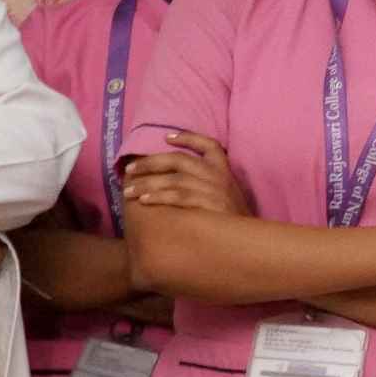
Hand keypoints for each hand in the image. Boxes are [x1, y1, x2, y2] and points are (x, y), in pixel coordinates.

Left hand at [117, 130, 247, 217]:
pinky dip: (160, 197)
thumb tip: (167, 179)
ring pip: (174, 179)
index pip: (209, 145)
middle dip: (151, 162)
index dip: (189, 137)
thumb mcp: (223, 194)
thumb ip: (203, 183)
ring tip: (128, 191)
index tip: (166, 137)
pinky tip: (144, 201)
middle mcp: (218, 175)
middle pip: (180, 159)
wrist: (247, 238)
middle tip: (129, 169)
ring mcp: (214, 189)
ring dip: (147, 183)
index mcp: (223, 170)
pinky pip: (180, 197)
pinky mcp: (210, 204)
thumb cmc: (229, 218)